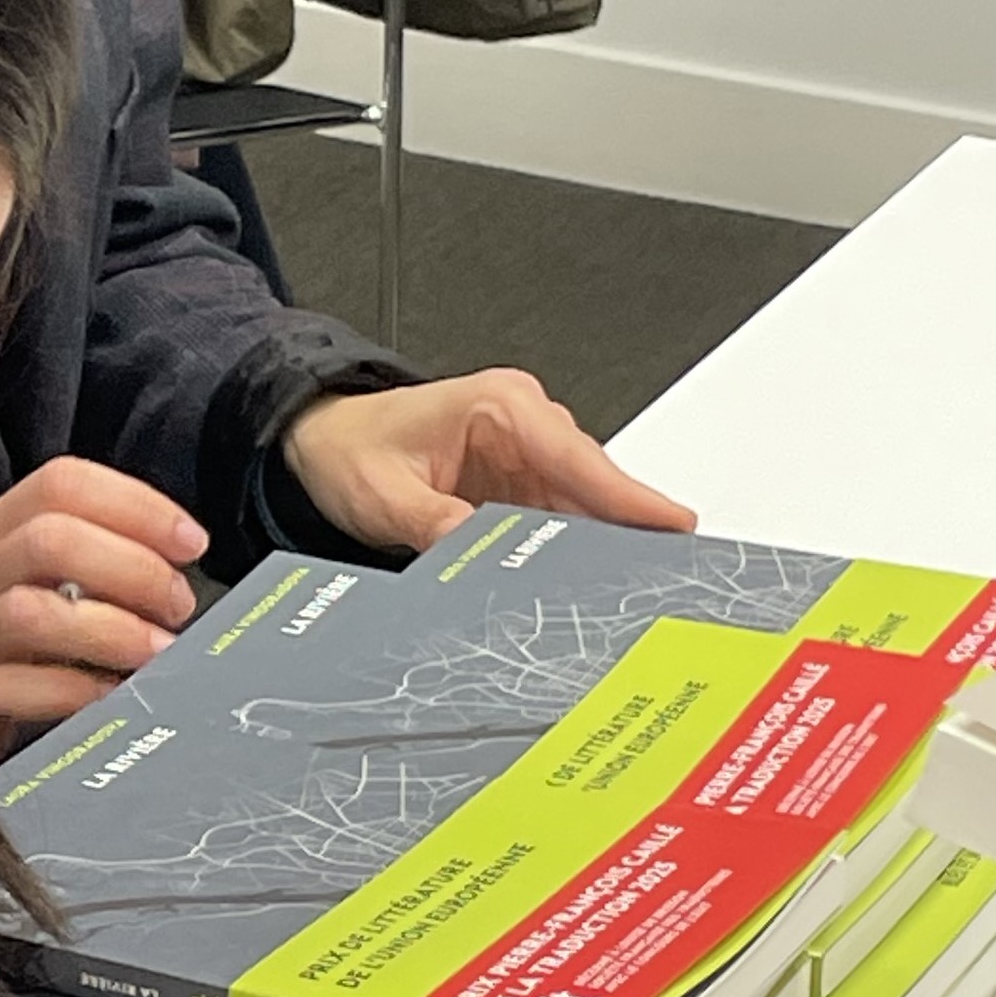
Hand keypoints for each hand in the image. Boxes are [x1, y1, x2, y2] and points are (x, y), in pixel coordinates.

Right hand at [0, 456, 206, 758]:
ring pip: (30, 613)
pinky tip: (112, 694)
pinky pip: (14, 689)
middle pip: (49, 540)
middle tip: (176, 604)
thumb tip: (179, 558)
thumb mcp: (30, 576)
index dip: (137, 506)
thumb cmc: (4, 634)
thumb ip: (89, 554)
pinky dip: (74, 691)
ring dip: (110, 629)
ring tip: (157, 650)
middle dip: (133, 568)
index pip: (62, 484)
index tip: (190, 542)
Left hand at [280, 373, 694, 554]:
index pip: (576, 455)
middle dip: (619, 531)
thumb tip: (481, 555)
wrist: (324, 438)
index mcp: (499, 406)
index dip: (627, 495)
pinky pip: (560, 517)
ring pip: (583, 505)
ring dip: (595, 545)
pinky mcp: (523, 481)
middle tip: (648, 580)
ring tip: (615, 590)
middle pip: (592, 484)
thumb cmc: (350, 448)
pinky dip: (568, 547)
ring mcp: (529, 453)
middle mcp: (524, 422)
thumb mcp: (384, 495)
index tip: (671, 524)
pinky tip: (577, 581)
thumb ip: (436, 526)